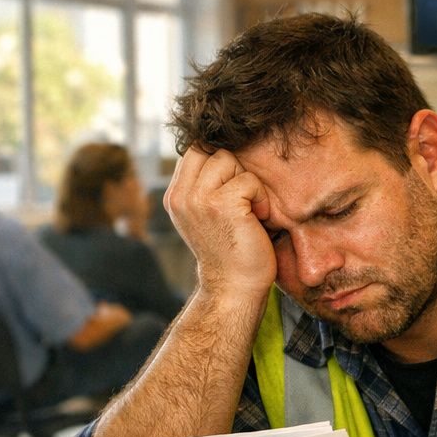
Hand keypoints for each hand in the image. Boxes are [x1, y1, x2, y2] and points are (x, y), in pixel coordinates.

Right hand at [163, 146, 275, 299]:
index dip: (219, 162)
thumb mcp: (205, 215)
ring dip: (247, 182)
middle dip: (233, 169)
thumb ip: (203, 186)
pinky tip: (259, 218)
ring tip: (250, 209)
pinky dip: (261, 198)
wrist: (234, 287)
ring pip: (228, 159)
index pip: (194, 151)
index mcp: (175, 196)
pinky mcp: (221, 205)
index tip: (233, 189)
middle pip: (209, 149)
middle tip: (242, 200)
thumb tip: (220, 150)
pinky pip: (248, 180)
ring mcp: (198, 199)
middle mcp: (181, 196)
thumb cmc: (231, 251)